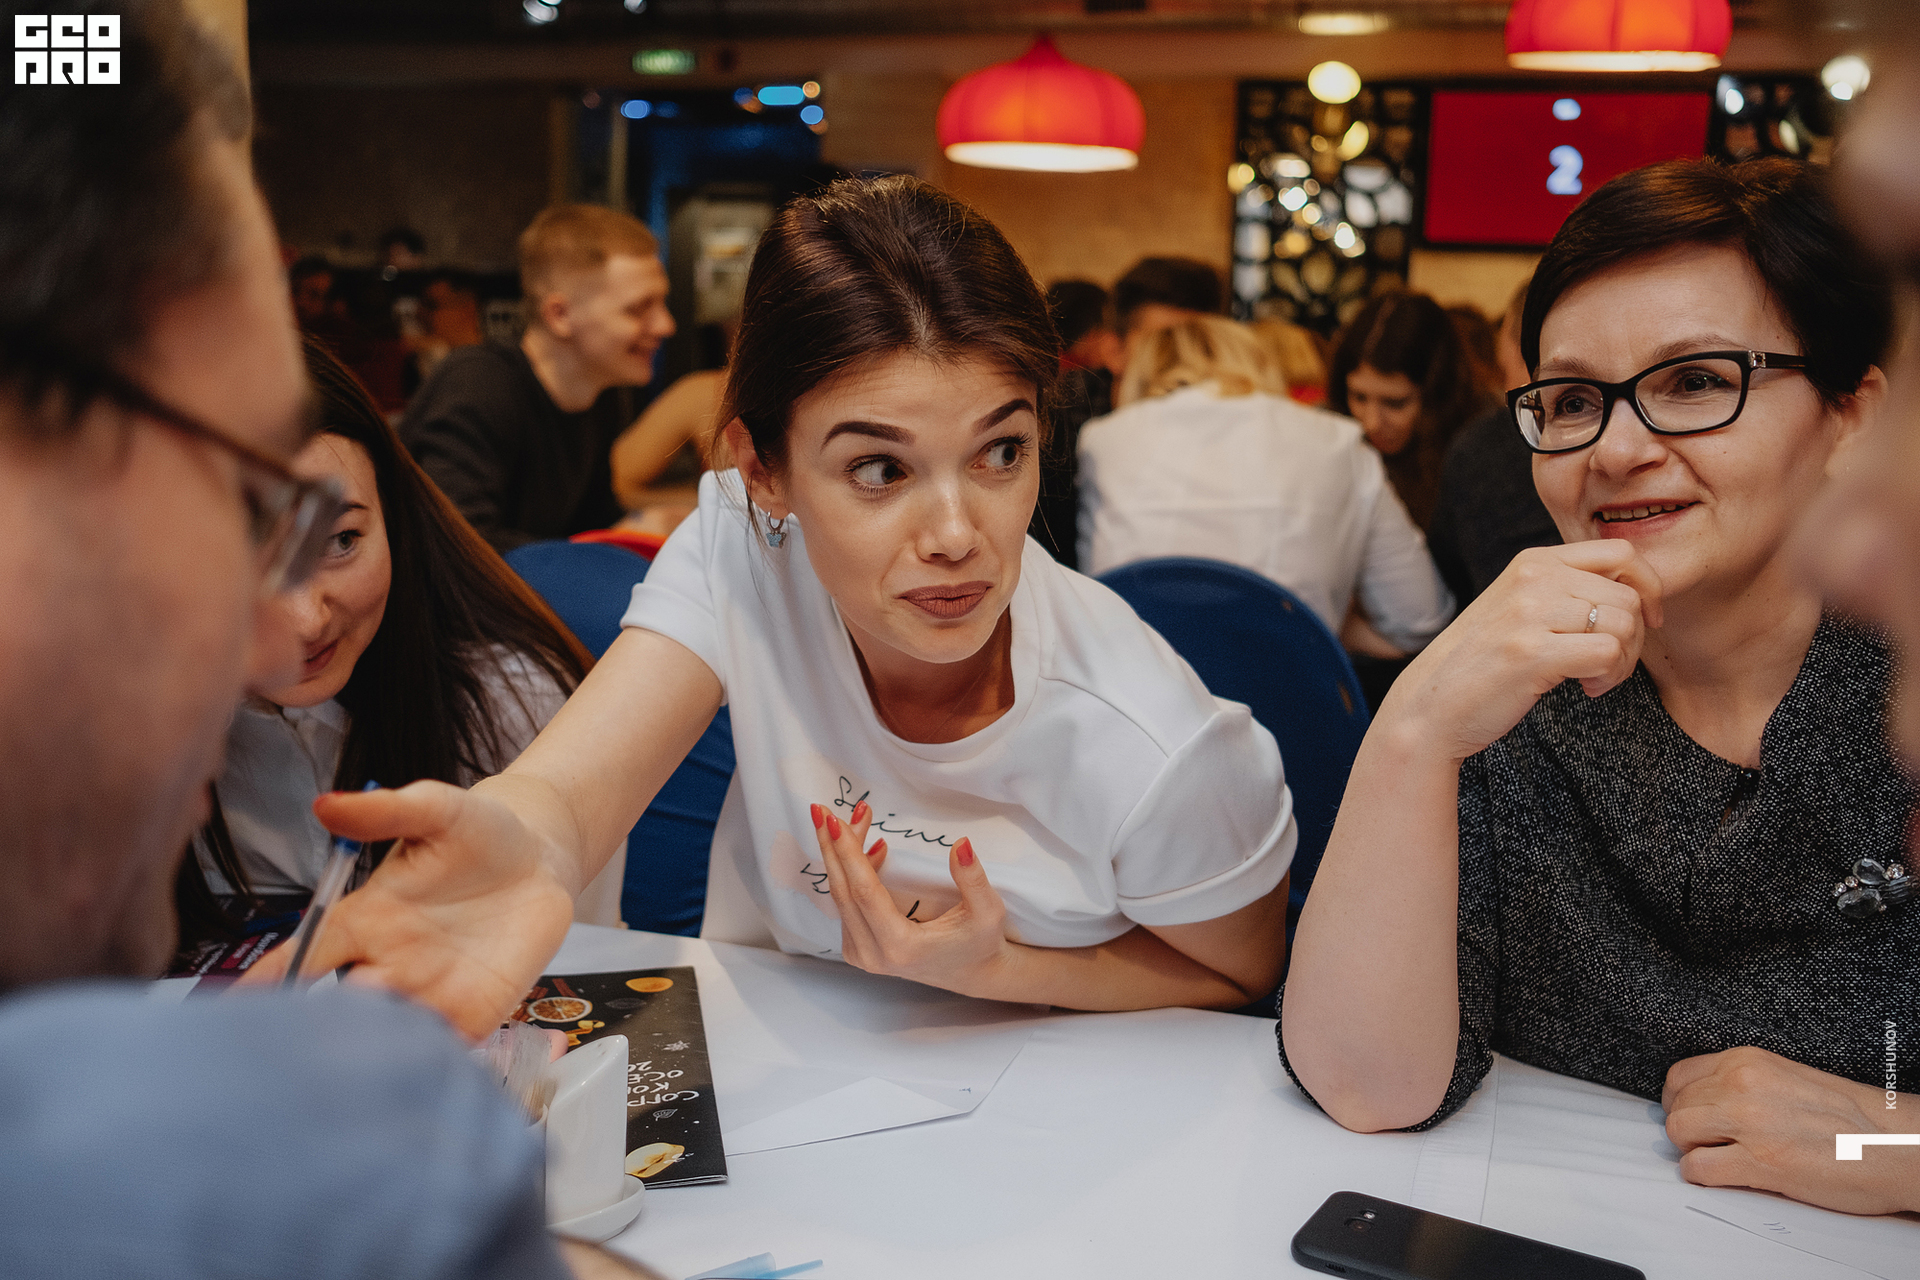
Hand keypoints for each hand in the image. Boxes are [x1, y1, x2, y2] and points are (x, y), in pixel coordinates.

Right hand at [239, 781, 574, 1041]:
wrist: (541, 859)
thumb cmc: (479, 833)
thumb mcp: (437, 810)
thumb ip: (386, 811)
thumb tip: (326, 805)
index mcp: (364, 921)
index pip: (301, 957)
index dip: (266, 982)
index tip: (230, 1011)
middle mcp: (387, 964)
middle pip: (340, 1009)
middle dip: (327, 1028)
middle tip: (323, 1037)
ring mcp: (430, 993)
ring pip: (389, 1036)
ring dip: (377, 1053)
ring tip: (371, 1061)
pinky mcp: (474, 1013)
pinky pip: (446, 1048)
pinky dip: (435, 1062)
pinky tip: (428, 1071)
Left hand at [809, 800, 1011, 996]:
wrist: (972, 974)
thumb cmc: (981, 942)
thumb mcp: (988, 911)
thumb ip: (973, 878)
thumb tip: (961, 843)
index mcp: (901, 947)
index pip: (864, 892)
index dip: (848, 854)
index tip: (835, 820)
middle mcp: (873, 955)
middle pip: (843, 892)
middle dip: (832, 846)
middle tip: (823, 810)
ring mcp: (862, 956)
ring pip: (842, 897)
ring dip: (842, 856)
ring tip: (855, 820)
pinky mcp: (858, 950)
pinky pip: (847, 905)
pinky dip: (850, 874)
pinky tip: (868, 848)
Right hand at [1384, 541, 1663, 760]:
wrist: (1432, 704)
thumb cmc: (1484, 662)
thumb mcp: (1521, 606)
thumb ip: (1565, 589)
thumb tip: (1635, 590)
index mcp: (1533, 561)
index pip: (1621, 554)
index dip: (1648, 588)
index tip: (1644, 621)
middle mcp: (1533, 578)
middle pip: (1628, 596)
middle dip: (1634, 638)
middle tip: (1609, 665)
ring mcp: (1530, 614)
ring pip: (1624, 625)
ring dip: (1623, 662)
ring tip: (1595, 678)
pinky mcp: (1533, 653)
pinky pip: (1609, 653)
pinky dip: (1610, 677)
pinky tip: (1586, 688)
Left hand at [1662, 1045, 1919, 1214]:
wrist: (1895, 1145)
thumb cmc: (1853, 1117)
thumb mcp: (1788, 1076)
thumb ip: (1744, 1081)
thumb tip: (1706, 1098)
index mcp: (1748, 1061)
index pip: (1679, 1076)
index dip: (1678, 1101)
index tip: (1687, 1115)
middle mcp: (1742, 1085)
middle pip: (1676, 1107)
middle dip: (1686, 1129)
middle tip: (1705, 1143)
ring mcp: (1749, 1123)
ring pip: (1678, 1133)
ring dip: (1690, 1151)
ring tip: (1715, 1157)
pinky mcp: (1760, 1162)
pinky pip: (1698, 1169)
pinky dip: (1702, 1177)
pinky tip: (1723, 1176)